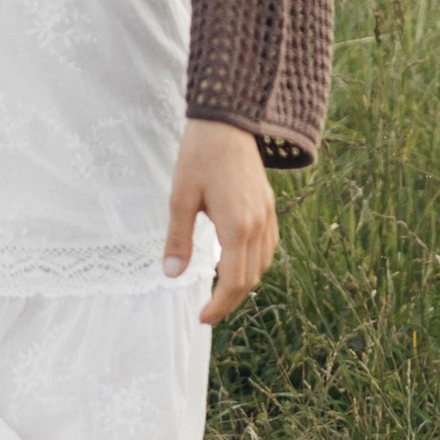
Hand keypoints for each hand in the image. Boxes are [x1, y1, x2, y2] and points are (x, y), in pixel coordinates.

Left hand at [167, 119, 278, 323]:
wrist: (227, 121)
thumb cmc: (199, 156)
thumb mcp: (180, 197)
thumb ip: (178, 239)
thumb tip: (171, 274)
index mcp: (237, 225)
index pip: (233, 281)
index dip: (219, 305)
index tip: (202, 318)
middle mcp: (259, 224)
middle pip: (250, 278)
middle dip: (230, 300)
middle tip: (208, 311)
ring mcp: (268, 214)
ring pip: (263, 264)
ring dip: (243, 283)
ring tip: (219, 292)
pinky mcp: (269, 205)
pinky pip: (268, 246)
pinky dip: (254, 263)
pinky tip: (236, 262)